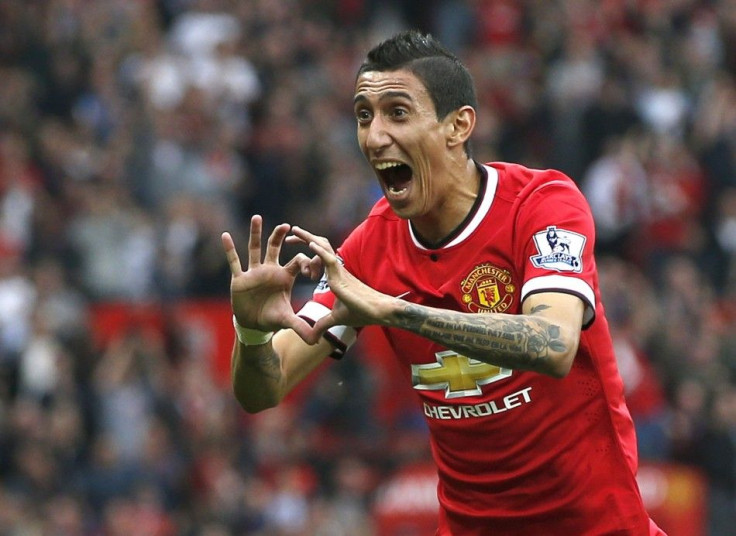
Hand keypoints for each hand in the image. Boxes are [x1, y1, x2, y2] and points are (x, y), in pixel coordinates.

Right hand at [222, 215, 314, 341]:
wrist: (253, 325)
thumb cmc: (272, 318)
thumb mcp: (287, 321)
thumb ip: (301, 327)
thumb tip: (316, 340)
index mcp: (284, 276)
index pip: (297, 261)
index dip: (305, 263)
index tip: (311, 271)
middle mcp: (270, 270)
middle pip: (275, 248)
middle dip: (280, 236)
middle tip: (287, 225)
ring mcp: (254, 272)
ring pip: (255, 249)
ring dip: (256, 234)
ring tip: (258, 217)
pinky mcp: (240, 278)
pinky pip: (234, 262)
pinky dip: (230, 249)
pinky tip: (226, 236)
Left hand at [289, 225, 395, 342]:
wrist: (379, 312)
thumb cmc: (362, 312)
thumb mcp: (337, 318)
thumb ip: (324, 323)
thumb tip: (313, 337)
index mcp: (334, 275)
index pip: (319, 256)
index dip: (307, 249)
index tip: (293, 247)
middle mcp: (336, 269)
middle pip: (320, 246)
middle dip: (304, 238)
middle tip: (289, 236)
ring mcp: (339, 271)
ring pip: (323, 248)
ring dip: (308, 238)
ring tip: (294, 230)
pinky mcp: (342, 277)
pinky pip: (330, 259)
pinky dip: (319, 251)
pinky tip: (309, 244)